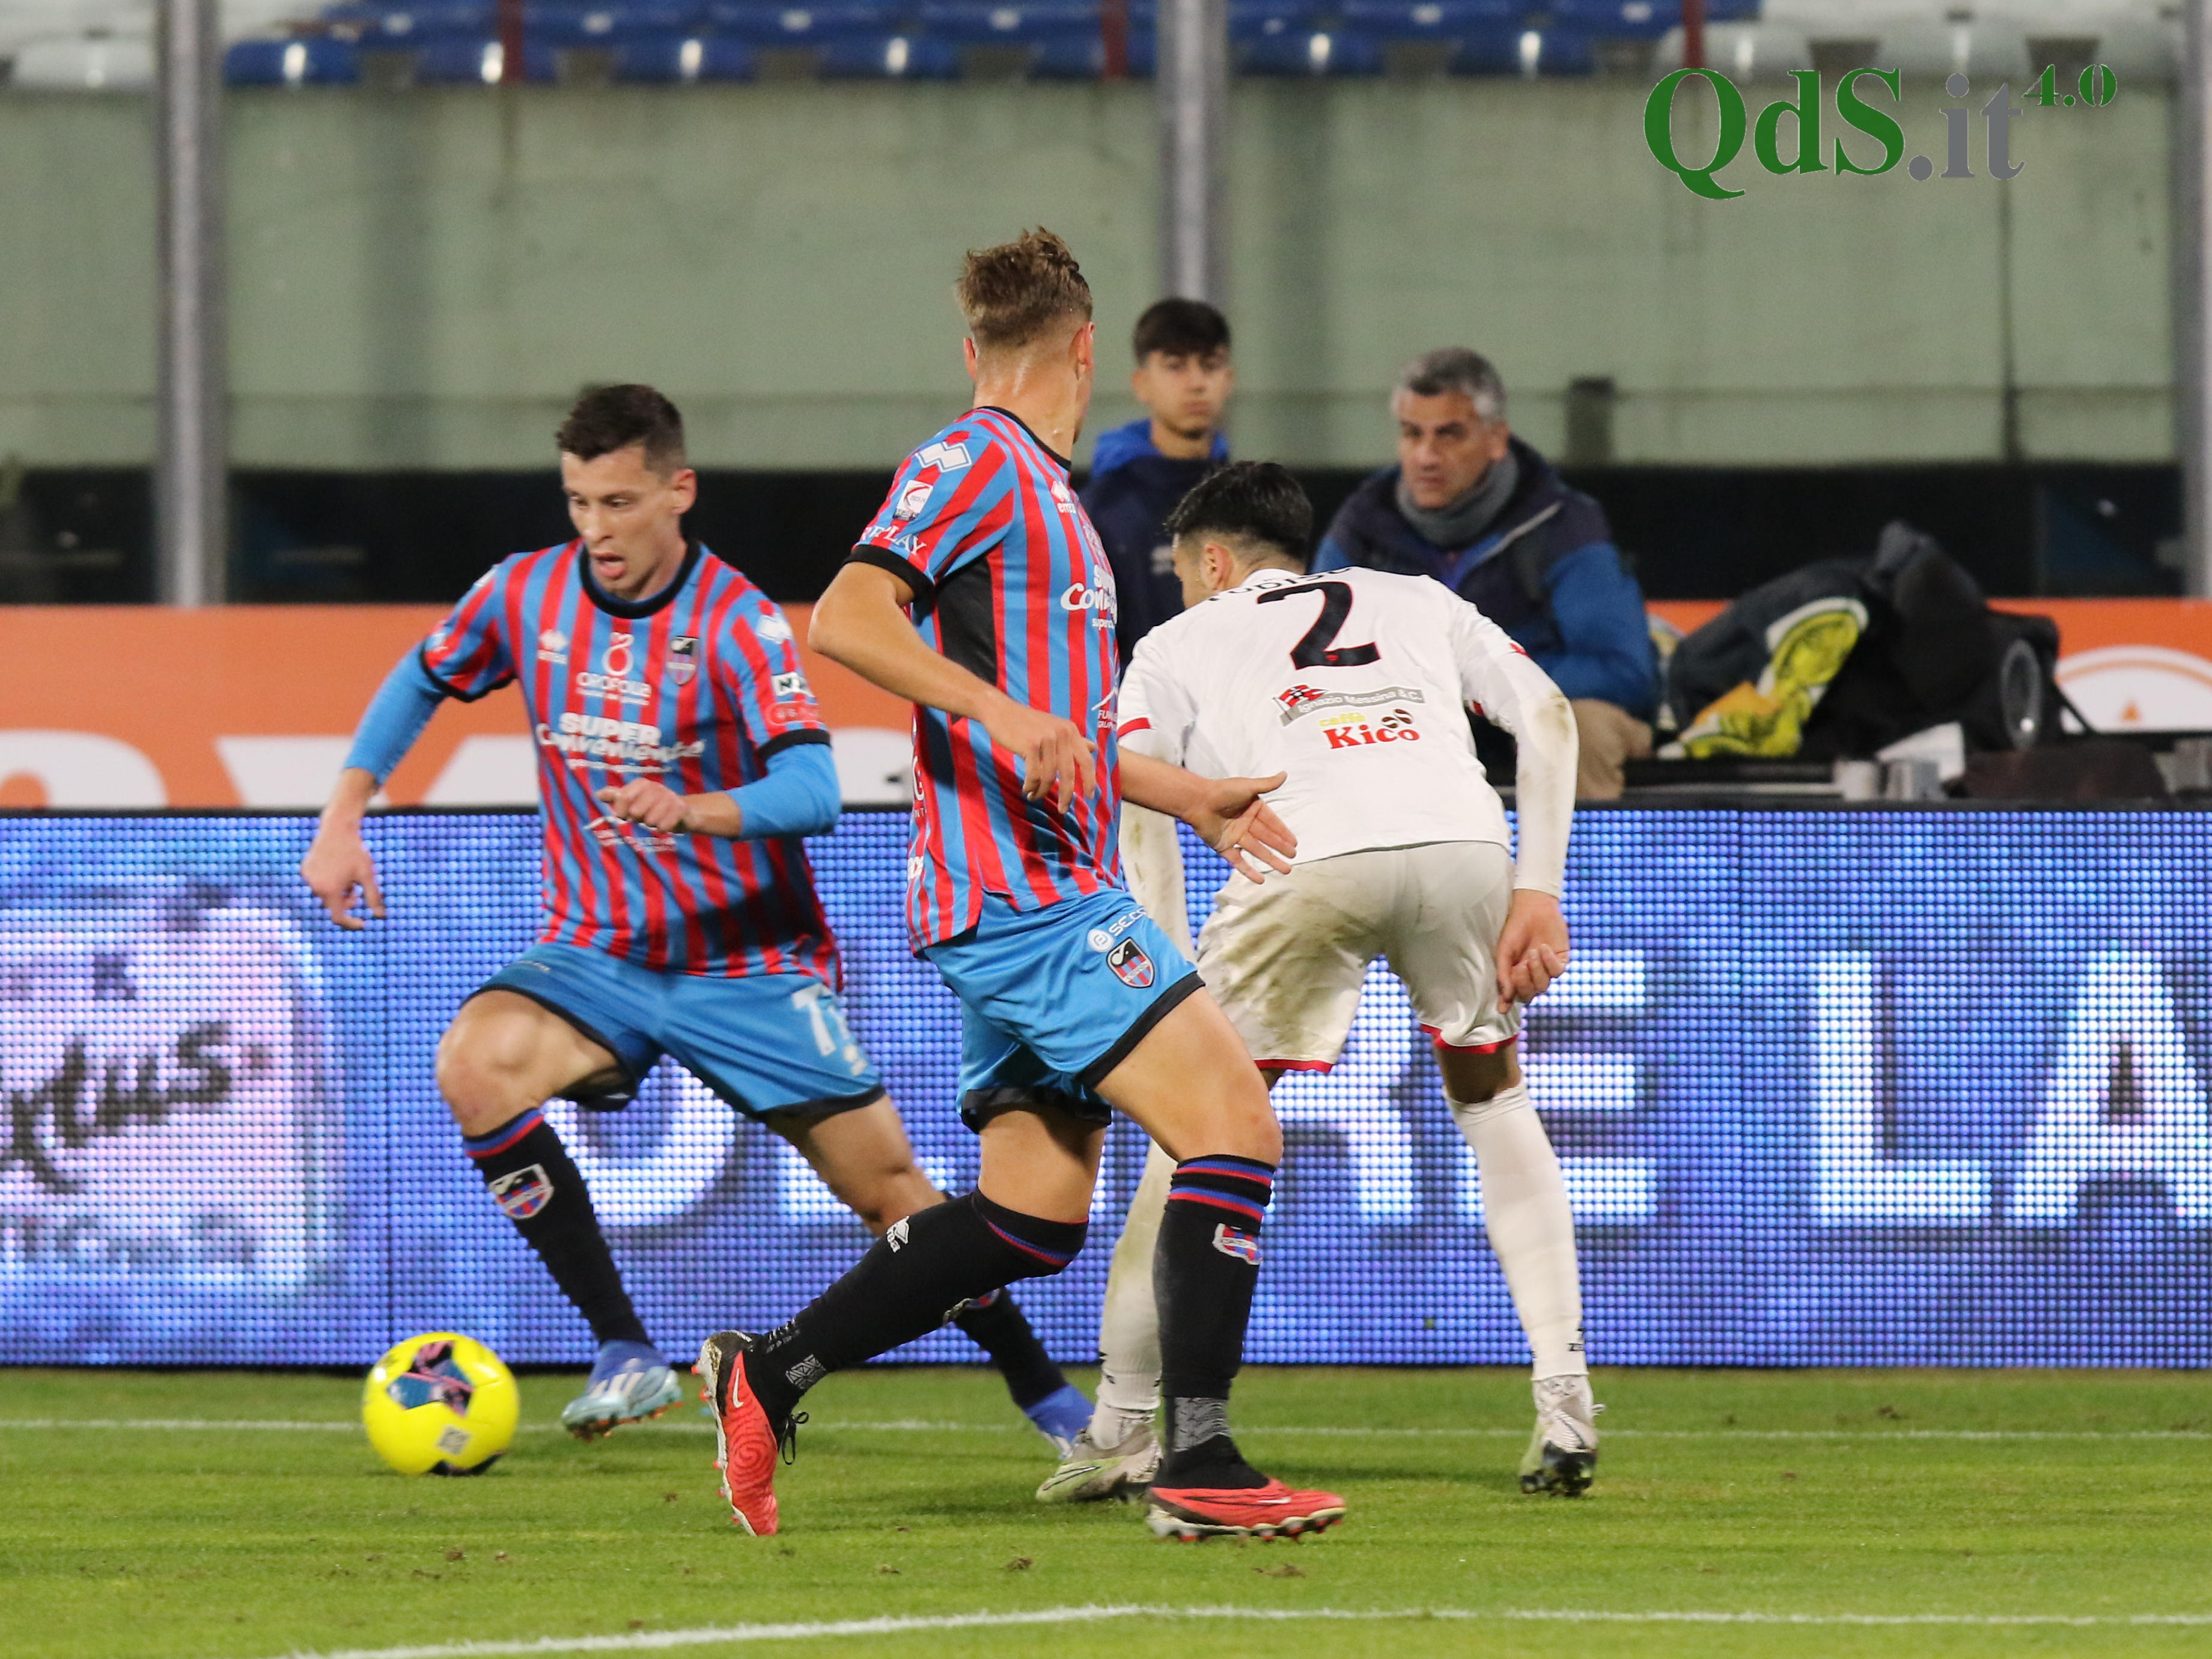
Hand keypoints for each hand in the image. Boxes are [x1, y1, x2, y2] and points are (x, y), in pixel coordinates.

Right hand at [300, 823, 383, 931]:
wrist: (338, 828)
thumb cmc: (355, 852)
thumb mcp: (367, 875)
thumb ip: (373, 897)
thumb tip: (380, 916)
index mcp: (330, 890)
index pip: (338, 916)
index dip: (350, 922)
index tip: (362, 923)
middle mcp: (315, 886)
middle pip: (333, 904)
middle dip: (346, 901)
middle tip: (356, 890)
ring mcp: (308, 877)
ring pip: (325, 893)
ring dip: (338, 891)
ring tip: (347, 875)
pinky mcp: (305, 869)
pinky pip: (318, 882)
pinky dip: (328, 881)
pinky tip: (336, 867)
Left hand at [595, 779, 692, 832]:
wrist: (683, 811)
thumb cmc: (652, 806)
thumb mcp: (634, 800)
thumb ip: (616, 797)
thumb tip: (598, 794)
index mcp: (641, 784)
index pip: (623, 797)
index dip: (620, 811)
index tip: (623, 816)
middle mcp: (655, 787)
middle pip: (636, 811)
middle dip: (638, 819)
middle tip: (644, 817)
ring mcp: (669, 797)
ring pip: (650, 820)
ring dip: (651, 824)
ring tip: (655, 819)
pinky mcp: (680, 808)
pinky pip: (664, 826)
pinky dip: (662, 829)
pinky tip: (664, 825)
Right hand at [982, 696, 1096, 813]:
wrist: (1001, 711)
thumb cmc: (1027, 722)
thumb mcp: (1054, 727)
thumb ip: (1073, 740)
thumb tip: (1093, 748)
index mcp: (1070, 731)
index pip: (1086, 760)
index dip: (1090, 781)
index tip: (1090, 797)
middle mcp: (1062, 733)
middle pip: (1069, 773)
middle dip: (1066, 795)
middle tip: (1062, 809)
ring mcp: (1046, 738)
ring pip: (1049, 776)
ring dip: (1041, 791)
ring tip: (1034, 796)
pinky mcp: (1030, 744)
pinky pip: (1034, 774)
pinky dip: (1031, 786)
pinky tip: (1027, 789)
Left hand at [1186, 772, 1296, 883]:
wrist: (1198, 802)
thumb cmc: (1223, 791)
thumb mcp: (1248, 787)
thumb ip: (1267, 784)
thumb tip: (1284, 774)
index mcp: (1251, 808)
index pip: (1272, 823)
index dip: (1283, 833)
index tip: (1294, 843)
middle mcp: (1244, 822)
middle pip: (1266, 838)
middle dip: (1280, 848)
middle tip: (1293, 856)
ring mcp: (1234, 836)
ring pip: (1257, 851)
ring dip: (1271, 860)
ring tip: (1286, 869)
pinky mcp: (1223, 846)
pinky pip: (1238, 861)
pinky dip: (1248, 871)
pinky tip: (1260, 880)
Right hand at [1495, 889, 1570, 1013]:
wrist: (1533, 907)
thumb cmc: (1515, 928)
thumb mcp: (1504, 951)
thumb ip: (1504, 974)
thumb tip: (1505, 999)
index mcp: (1516, 974)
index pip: (1514, 994)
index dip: (1508, 1002)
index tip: (1502, 1008)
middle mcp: (1532, 975)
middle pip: (1530, 994)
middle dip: (1524, 984)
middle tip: (1519, 968)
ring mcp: (1547, 969)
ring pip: (1544, 986)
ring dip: (1537, 972)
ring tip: (1533, 953)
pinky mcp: (1562, 961)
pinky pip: (1558, 972)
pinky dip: (1550, 962)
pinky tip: (1544, 948)